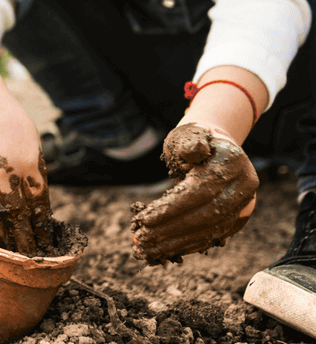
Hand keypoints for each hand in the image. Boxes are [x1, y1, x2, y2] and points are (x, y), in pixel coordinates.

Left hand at [130, 123, 258, 264]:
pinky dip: (188, 244)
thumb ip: (190, 142)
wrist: (216, 148)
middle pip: (206, 215)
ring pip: (209, 230)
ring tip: (147, 248)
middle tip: (141, 238)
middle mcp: (244, 186)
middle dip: (171, 229)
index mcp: (232, 162)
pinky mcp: (237, 219)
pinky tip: (165, 250)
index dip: (172, 208)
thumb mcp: (189, 134)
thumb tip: (194, 152)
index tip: (144, 219)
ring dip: (177, 242)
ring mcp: (244, 204)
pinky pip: (212, 236)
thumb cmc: (194, 140)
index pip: (201, 191)